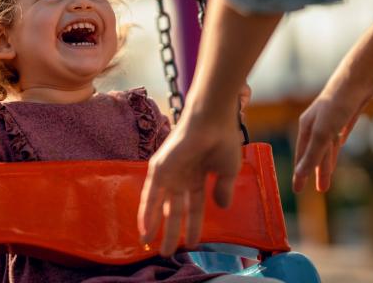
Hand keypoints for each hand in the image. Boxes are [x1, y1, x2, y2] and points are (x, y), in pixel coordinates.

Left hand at [138, 85, 249, 256]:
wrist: (213, 120)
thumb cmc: (222, 140)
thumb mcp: (227, 171)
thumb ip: (222, 189)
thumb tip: (222, 207)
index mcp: (197, 176)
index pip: (194, 207)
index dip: (193, 226)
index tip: (193, 244)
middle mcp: (181, 175)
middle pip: (175, 209)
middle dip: (172, 231)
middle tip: (168, 252)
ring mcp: (169, 172)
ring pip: (160, 205)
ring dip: (156, 227)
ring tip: (152, 247)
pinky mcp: (159, 168)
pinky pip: (150, 195)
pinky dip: (147, 213)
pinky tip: (145, 231)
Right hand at [292, 76, 372, 192]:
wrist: (358, 79)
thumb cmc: (337, 103)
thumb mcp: (323, 132)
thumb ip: (313, 154)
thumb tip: (301, 174)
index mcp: (306, 126)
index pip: (302, 155)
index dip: (300, 173)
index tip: (297, 190)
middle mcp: (316, 124)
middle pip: (314, 153)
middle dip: (315, 171)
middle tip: (318, 190)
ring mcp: (331, 120)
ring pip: (327, 146)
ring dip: (327, 163)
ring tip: (327, 180)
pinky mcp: (346, 116)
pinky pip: (339, 136)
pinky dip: (336, 147)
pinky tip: (338, 150)